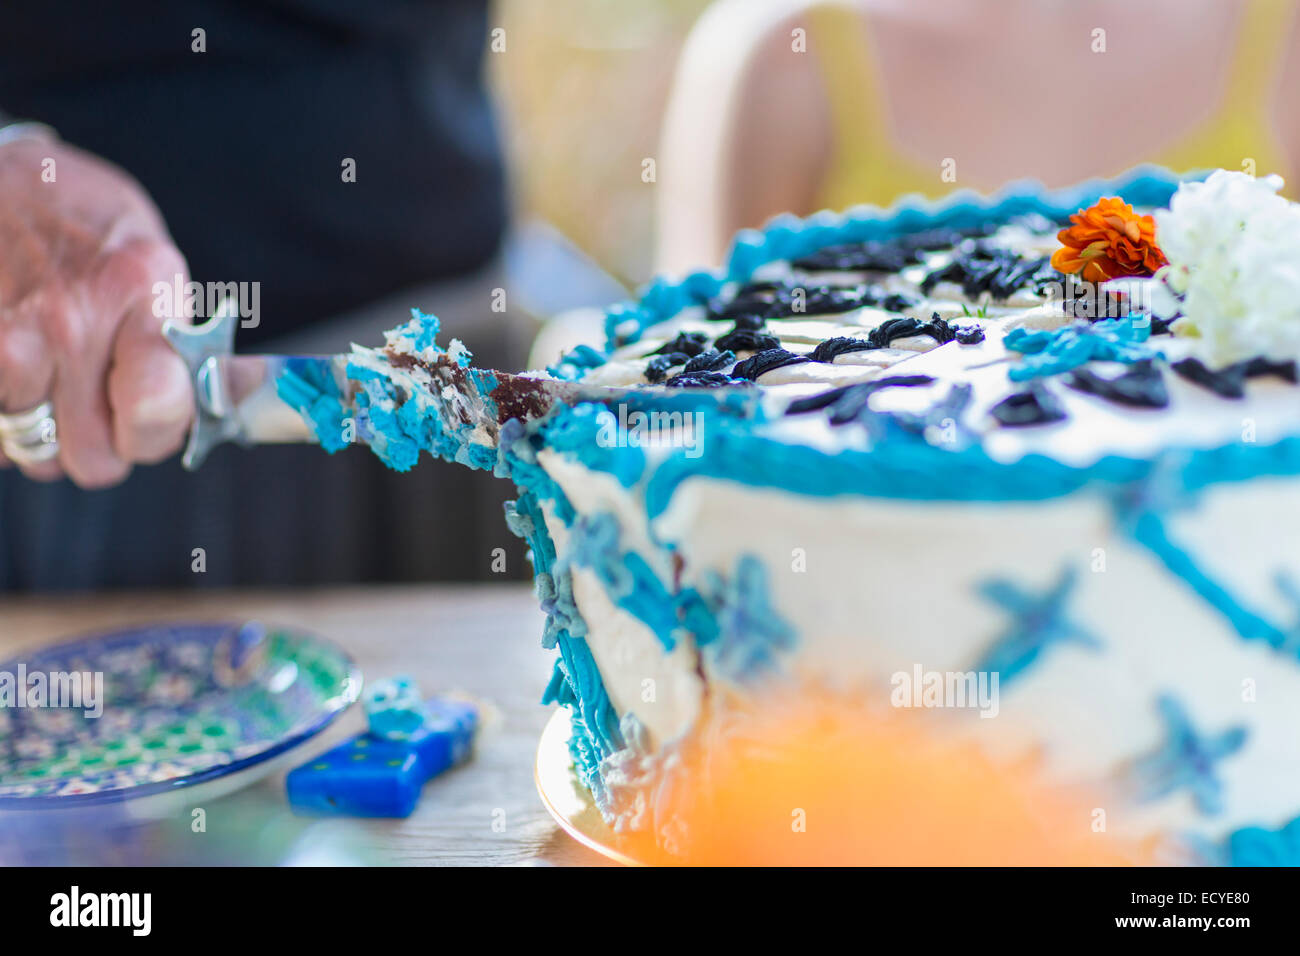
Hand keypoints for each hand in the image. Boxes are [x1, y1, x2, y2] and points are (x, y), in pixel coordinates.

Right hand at [0, 132, 192, 486]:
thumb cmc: (81, 222)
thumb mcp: (153, 262)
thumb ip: (196, 339)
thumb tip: (250, 388)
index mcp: (143, 291)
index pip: (158, 408)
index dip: (154, 434)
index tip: (145, 418)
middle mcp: (74, 318)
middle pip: (95, 459)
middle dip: (96, 443)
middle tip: (92, 399)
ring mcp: (11, 334)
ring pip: (32, 452)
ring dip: (38, 431)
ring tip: (45, 378)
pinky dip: (0, 415)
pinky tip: (11, 374)